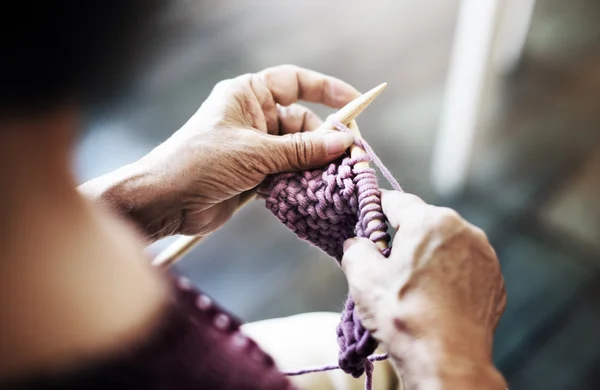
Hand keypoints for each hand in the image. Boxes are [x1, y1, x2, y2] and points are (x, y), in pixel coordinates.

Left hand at [81, 65, 357, 240]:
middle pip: (302, 122)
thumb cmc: (200, 162)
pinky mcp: (253, 174)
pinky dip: (299, 182)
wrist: (165, 201)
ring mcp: (254, 146)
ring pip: (297, 152)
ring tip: (330, 179)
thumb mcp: (255, 152)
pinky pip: (287, 173)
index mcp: (249, 95)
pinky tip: (310, 193)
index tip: (355, 102)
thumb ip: (300, 150)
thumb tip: (343, 143)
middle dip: (323, 140)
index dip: (326, 89)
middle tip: (347, 158)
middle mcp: (253, 117)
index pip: (295, 82)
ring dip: (312, 166)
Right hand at [341, 190, 505, 388]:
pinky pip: (465, 267)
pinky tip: (435, 298)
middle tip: (385, 262)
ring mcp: (484, 255)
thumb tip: (358, 243)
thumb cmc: (404, 315)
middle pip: (423, 222)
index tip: (365, 217)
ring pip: (446, 244)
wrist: (448, 360)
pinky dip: (449, 275)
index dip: (375, 208)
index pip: (396, 201)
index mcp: (430, 221)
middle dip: (403, 236)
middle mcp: (463, 229)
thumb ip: (356, 249)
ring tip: (412, 285)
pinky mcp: (495, 280)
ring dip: (428, 255)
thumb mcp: (363, 278)